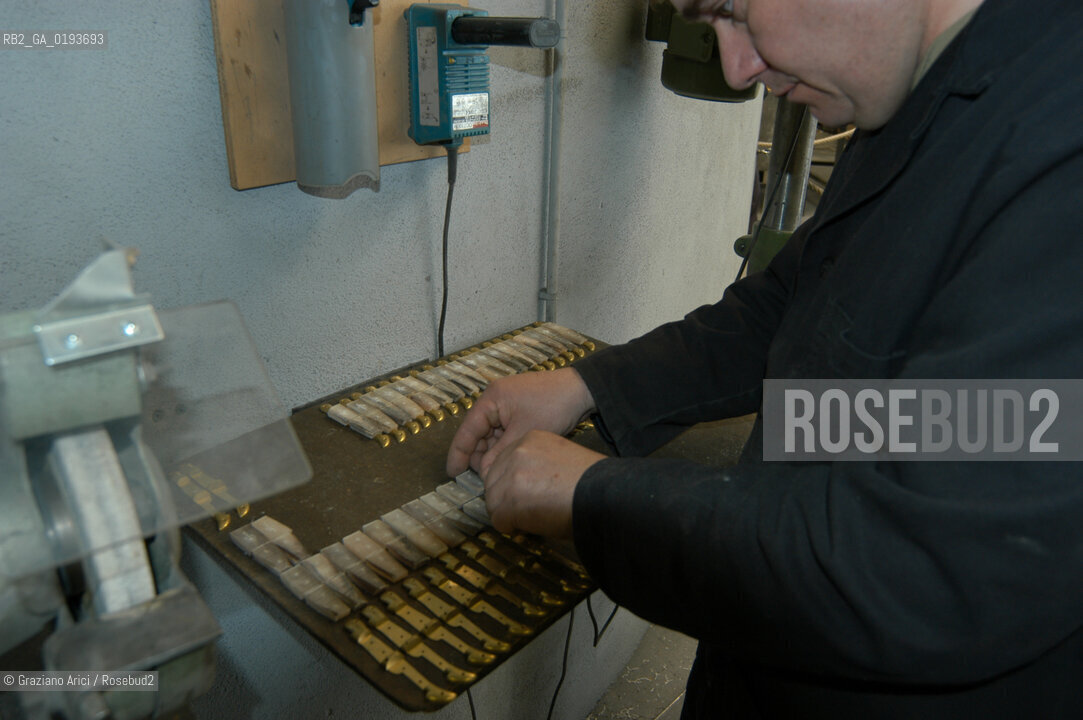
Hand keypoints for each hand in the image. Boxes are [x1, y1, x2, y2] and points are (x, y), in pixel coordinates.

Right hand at [446, 368, 594, 476]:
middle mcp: (495, 399)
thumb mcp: (524, 434)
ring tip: (494, 473)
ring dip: (492, 452)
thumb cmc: (553, 406)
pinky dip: (503, 446)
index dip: (458, 453)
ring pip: (491, 434)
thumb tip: (483, 473)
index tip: (452, 473)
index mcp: (491, 399)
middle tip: (481, 479)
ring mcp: (507, 404)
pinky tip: (506, 461)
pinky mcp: (519, 410)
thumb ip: (499, 454)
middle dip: (478, 455)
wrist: (582, 390)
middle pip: (478, 432)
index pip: (467, 429)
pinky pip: (504, 431)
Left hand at [483, 430, 604, 537]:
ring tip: (529, 519)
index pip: (504, 461)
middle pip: (493, 479)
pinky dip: (509, 526)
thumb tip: (522, 487)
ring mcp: (511, 475)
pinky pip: (497, 518)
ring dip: (506, 513)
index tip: (523, 493)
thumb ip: (537, 465)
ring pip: (492, 500)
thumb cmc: (591, 482)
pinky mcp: (509, 498)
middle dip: (505, 497)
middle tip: (524, 510)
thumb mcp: (561, 458)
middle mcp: (517, 452)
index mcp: (530, 438)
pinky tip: (526, 526)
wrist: (603, 496)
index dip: (511, 481)